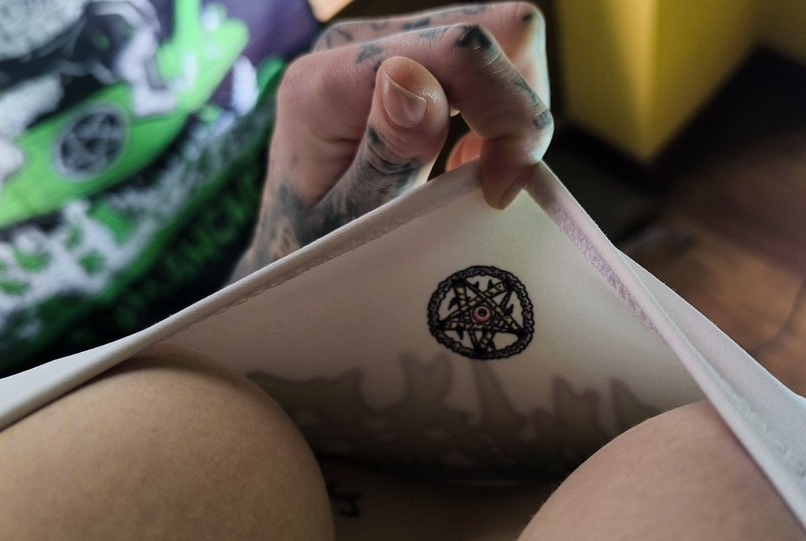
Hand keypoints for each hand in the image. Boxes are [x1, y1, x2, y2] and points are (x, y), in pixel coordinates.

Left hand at [233, 2, 551, 279]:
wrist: (290, 250)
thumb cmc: (311, 254)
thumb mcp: (345, 228)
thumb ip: (385, 156)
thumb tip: (414, 77)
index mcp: (325, 85)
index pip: (455, 52)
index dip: (505, 112)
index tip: (500, 190)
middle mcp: (350, 45)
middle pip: (488, 29)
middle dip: (514, 107)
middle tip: (498, 182)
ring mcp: (379, 43)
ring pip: (497, 35)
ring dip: (507, 107)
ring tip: (478, 170)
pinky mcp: (404, 53)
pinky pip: (483, 56)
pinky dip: (496, 105)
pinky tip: (465, 155)